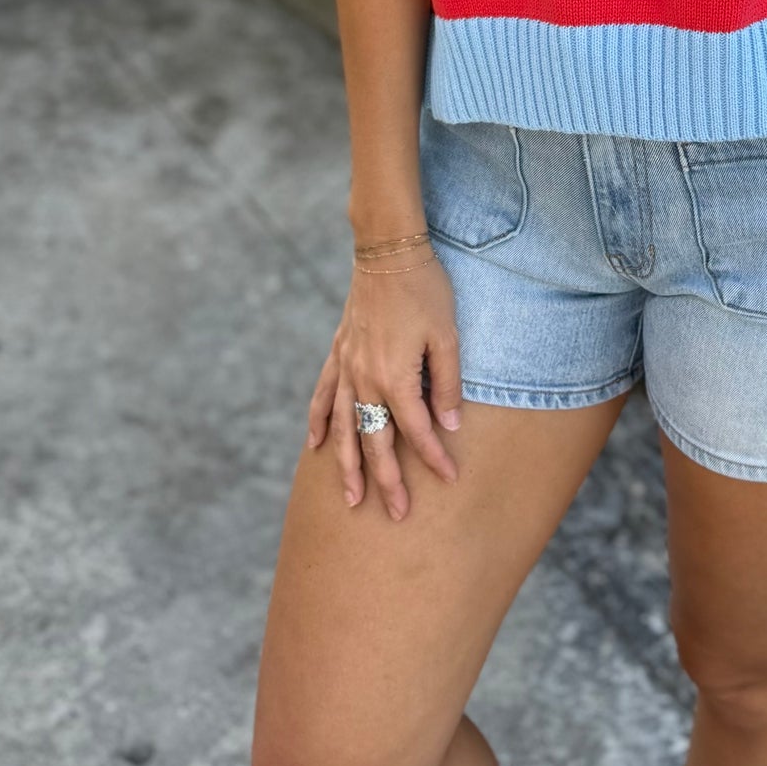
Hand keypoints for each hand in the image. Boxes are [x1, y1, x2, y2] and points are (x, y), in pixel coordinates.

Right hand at [307, 254, 463, 521]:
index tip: (450, 480)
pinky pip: (324, 396)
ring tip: (351, 498)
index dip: (434, 458)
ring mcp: (347, 367)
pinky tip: (316, 445)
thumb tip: (450, 426)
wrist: (388, 250)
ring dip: (347, 465)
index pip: (416, 431)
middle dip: (387, 480)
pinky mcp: (339, 353)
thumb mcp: (447, 335)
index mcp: (395, 377)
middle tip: (396, 515)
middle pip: (375, 441)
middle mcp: (365, 380)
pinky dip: (320, 422)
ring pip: (344, 428)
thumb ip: (446, 383)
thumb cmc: (425, 290)